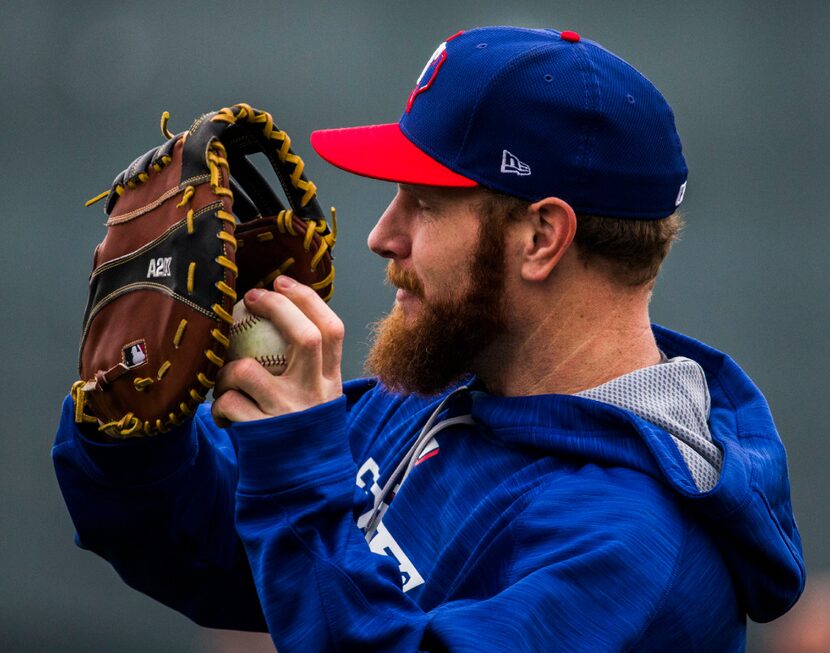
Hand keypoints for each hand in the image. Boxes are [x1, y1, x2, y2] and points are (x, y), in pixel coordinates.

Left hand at [211, 275, 343, 425]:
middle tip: (252, 296)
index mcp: (331, 383)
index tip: (282, 281)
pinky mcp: (261, 433)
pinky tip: (224, 414)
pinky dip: (218, 405)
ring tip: (225, 379)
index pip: (332, 330)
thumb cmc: (303, 438)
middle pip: (305, 337)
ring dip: (227, 369)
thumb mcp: (318, 402)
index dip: (307, 299)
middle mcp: (315, 395)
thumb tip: (281, 321)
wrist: (303, 492)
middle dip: (277, 307)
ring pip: (248, 370)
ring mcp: (288, 414)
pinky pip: (228, 404)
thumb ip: (309, 370)